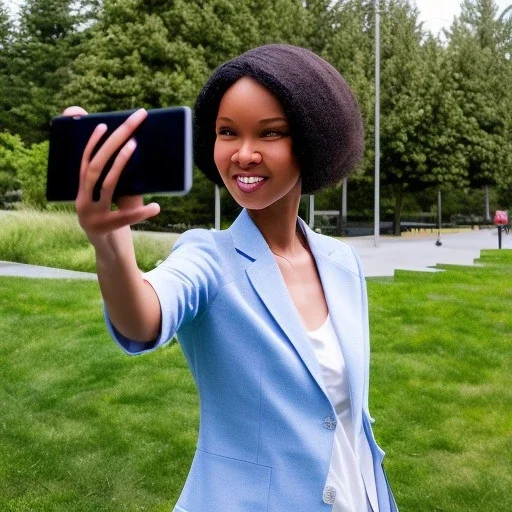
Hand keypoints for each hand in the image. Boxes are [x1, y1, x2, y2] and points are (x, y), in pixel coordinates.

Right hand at [64, 106, 159, 243]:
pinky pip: (124, 217)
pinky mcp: (103, 230)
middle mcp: (82, 202)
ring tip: (134, 145)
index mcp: (82, 193)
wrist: (112, 259)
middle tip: (132, 122)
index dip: (93, 142)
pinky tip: (156, 207)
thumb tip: (140, 160)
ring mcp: (90, 216)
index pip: (86, 162)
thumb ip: (126, 185)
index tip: (105, 122)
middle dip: (113, 141)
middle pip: (95, 166)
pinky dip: (141, 212)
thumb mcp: (121, 203)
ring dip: (121, 162)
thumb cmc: (118, 226)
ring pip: (105, 184)